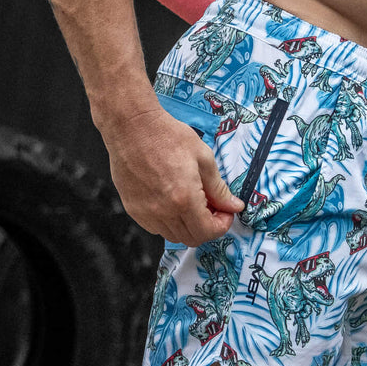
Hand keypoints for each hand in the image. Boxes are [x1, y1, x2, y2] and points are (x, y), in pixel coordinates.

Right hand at [103, 107, 243, 245]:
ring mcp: (145, 213)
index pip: (208, 232)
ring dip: (188, 226)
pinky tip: (173, 201)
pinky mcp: (132, 209)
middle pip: (192, 238)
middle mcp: (163, 211)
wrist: (132, 126)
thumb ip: (219, 189)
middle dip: (207, 227)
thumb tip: (234, 206)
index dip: (222, 225)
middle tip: (212, 207)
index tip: (226, 212)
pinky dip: (169, 222)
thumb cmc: (167, 136)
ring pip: (173, 236)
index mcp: (184, 199)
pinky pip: (155, 228)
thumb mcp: (203, 158)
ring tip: (192, 202)